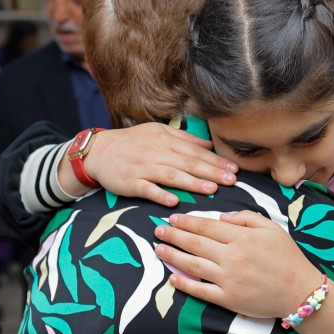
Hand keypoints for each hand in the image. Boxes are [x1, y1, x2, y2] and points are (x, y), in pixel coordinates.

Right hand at [80, 123, 237, 206]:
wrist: (99, 150)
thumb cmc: (132, 142)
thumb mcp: (158, 132)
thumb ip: (184, 139)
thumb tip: (208, 144)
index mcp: (166, 140)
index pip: (195, 151)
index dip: (216, 161)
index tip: (234, 169)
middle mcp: (156, 152)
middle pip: (188, 163)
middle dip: (211, 172)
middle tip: (231, 180)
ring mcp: (143, 168)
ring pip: (171, 175)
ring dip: (192, 182)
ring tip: (211, 189)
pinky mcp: (130, 182)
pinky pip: (147, 189)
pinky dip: (159, 194)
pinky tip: (173, 201)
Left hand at [154, 211, 321, 318]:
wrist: (300, 291)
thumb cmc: (287, 258)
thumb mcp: (272, 229)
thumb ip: (246, 218)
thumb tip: (222, 217)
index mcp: (242, 237)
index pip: (207, 226)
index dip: (187, 221)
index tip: (173, 218)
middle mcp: (232, 256)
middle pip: (195, 243)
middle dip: (174, 235)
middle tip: (158, 230)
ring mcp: (228, 279)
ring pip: (192, 265)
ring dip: (172, 256)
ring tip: (158, 249)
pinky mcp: (228, 298)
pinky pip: (201, 290)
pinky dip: (184, 284)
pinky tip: (172, 278)